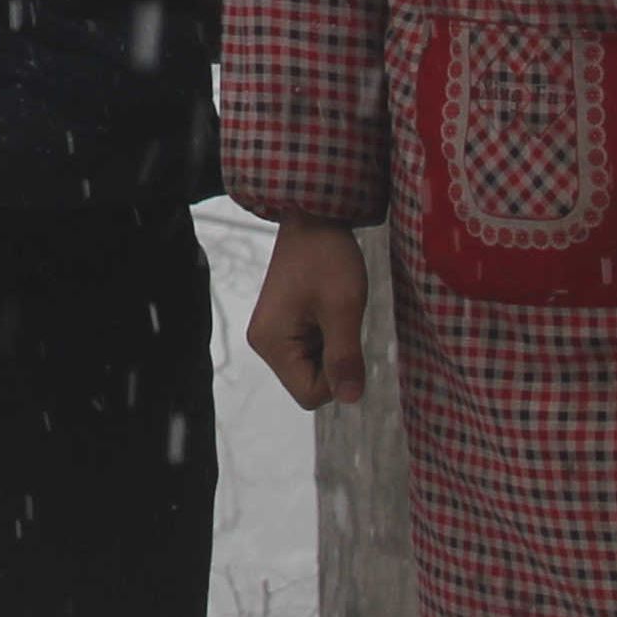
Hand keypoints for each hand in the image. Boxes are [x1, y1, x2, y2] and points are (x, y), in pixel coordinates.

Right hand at [248, 220, 374, 409]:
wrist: (314, 216)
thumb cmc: (327, 257)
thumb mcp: (343, 308)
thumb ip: (345, 357)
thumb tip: (351, 401)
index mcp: (271, 344)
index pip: (311, 395)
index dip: (339, 376)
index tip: (346, 337)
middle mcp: (264, 344)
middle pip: (309, 384)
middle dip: (335, 360)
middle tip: (341, 320)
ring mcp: (272, 335)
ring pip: (313, 368)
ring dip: (334, 346)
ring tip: (335, 311)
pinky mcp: (283, 325)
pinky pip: (311, 351)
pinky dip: (328, 337)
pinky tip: (330, 309)